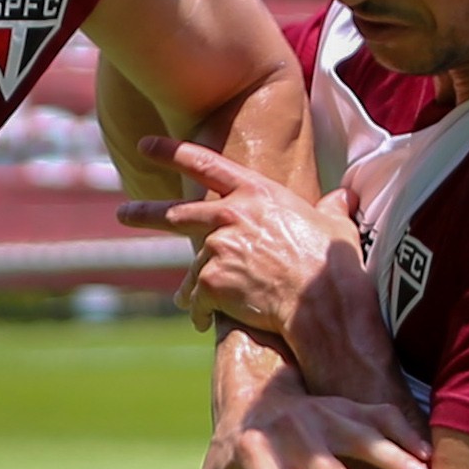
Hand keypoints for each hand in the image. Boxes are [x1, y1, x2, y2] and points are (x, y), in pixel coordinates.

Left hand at [120, 135, 362, 340]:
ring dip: (190, 286)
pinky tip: (204, 322)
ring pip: (192, 268)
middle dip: (143, 213)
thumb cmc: (333, 265)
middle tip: (123, 213)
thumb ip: (332, 207)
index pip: (204, 164)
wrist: (322, 303)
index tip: (145, 147)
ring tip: (187, 301)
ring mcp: (217, 248)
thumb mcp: (336, 225)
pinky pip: (197, 300)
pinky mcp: (211, 282)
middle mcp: (229, 215)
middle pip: (175, 212)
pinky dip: (200, 312)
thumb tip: (345, 196)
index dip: (171, 152)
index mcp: (255, 193)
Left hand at [199, 381, 433, 468]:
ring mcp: (325, 416)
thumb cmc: (229, 464)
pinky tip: (435, 461)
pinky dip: (409, 437)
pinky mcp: (350, 408)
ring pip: (364, 438)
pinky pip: (384, 420)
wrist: (254, 393)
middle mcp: (291, 432)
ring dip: (395, 462)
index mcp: (252, 456)